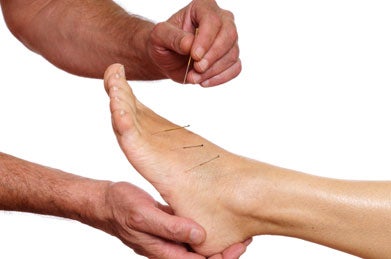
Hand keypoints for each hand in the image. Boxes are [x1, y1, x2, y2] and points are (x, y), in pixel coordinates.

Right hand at [102, 182, 248, 258]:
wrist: (106, 202)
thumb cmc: (122, 207)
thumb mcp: (145, 215)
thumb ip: (171, 227)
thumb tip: (200, 236)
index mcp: (164, 252)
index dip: (223, 258)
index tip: (240, 244)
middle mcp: (169, 249)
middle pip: (204, 258)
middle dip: (227, 252)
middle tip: (246, 237)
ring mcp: (170, 240)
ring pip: (200, 247)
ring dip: (219, 241)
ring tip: (238, 230)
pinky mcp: (170, 228)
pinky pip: (192, 234)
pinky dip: (206, 230)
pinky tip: (217, 218)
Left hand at [148, 0, 240, 86]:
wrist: (167, 59)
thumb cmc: (163, 44)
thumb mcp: (158, 37)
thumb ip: (172, 37)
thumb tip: (189, 44)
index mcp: (202, 7)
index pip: (212, 20)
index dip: (206, 39)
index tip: (194, 55)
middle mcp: (220, 20)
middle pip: (229, 35)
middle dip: (213, 56)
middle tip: (197, 68)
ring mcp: (228, 39)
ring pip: (232, 54)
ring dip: (213, 70)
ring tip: (193, 77)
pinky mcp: (231, 57)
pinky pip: (235, 68)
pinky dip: (220, 78)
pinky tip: (203, 81)